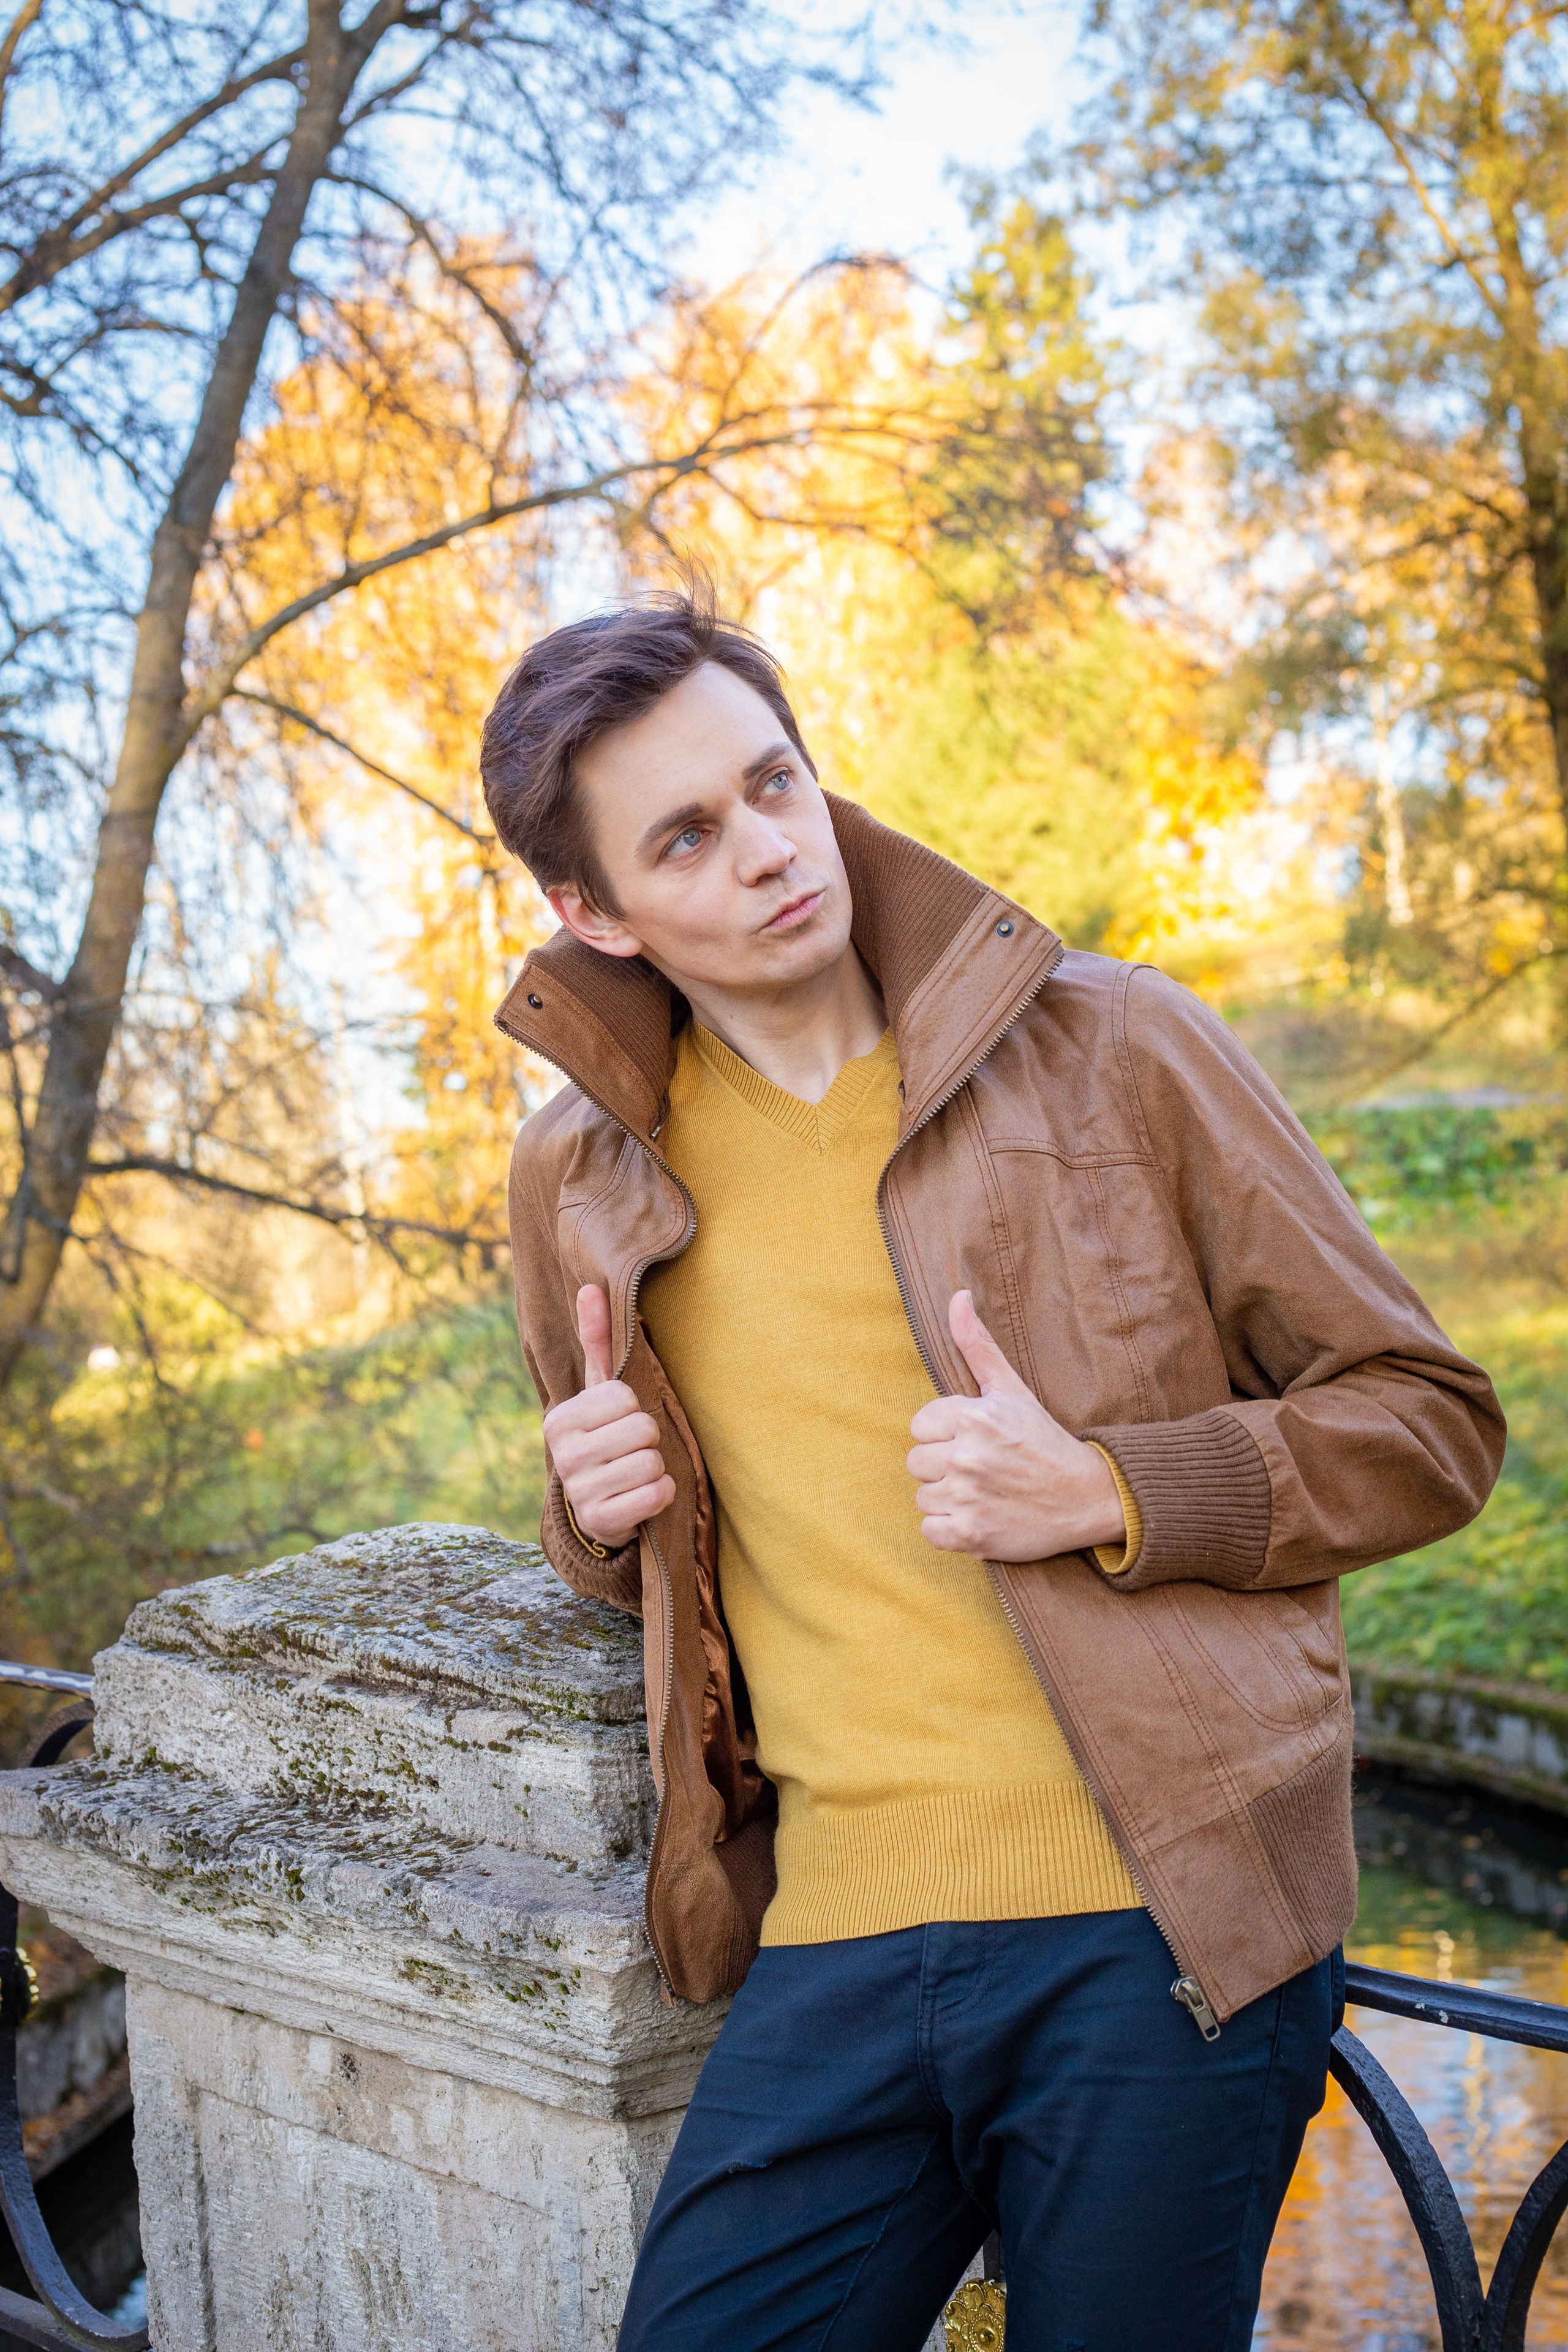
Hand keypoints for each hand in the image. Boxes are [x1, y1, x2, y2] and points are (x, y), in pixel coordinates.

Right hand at [542, 1284, 674, 1546]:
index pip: (625, 1395)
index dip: (635, 1407)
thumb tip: (590, 1287)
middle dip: (649, 1437)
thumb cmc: (605, 1437)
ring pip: (652, 1462)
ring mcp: (580, 1491)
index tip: (621, 1421)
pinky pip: (656, 1495)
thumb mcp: (599, 1392)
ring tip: (635, 1473)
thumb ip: (598, 1341)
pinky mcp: (602, 1520)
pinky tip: (644, 1495)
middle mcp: (564, 1454)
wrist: (597, 1507)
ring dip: (656, 1468)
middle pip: (642, 1428)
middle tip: (632, 1449)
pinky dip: (661, 1495)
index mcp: (562, 1418)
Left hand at [906, 1291, 1125, 1561]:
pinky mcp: (971, 1534)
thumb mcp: (1011, 1389)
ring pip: (923, 1496)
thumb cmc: (1043, 1440)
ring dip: (948, 1498)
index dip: (944, 1434)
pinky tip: (980, 1516)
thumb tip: (957, 1296)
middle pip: (917, 1461)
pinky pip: (931, 1530)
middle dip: (945, 1465)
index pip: (920, 1426)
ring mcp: (969, 1497)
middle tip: (982, 1468)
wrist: (1087, 1497)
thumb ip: (977, 1345)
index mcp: (973, 1417)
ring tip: (984, 1492)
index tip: (975, 1441)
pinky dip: (951, 1529)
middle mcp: (968, 1456)